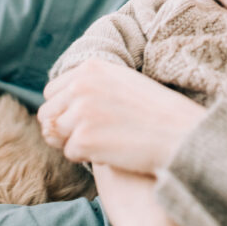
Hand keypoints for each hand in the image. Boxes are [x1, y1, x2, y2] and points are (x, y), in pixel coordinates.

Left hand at [38, 58, 204, 172]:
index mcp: (90, 67)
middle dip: (63, 128)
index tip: (86, 120)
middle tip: (90, 137)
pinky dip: (86, 158)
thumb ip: (89, 87)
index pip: (53, 92)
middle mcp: (81, 85)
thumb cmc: (155, 111)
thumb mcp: (120, 83)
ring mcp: (81, 111)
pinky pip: (70, 154)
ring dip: (75, 143)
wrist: (178, 132)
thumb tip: (51, 115)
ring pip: (57, 135)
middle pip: (47, 114)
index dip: (65, 110)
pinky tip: (110, 151)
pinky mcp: (83, 138)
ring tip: (104, 142)